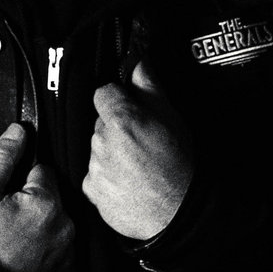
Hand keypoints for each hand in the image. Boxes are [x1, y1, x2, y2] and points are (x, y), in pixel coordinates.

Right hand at [0, 123, 74, 271]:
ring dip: (46, 225)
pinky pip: (65, 248)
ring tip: (21, 240)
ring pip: (61, 222)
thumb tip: (19, 130)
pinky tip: (31, 256)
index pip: (44, 172)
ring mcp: (71, 251)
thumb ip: (1, 157)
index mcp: (47, 201)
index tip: (10, 198)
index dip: (25, 181)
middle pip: (55, 197)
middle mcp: (66, 224)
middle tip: (13, 221)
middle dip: (37, 202)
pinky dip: (52, 249)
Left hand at [82, 61, 192, 239]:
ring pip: (96, 149)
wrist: (180, 212)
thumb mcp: (171, 117)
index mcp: (121, 119)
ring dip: (110, 154)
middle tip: (140, 143)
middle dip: (115, 129)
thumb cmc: (180, 162)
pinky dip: (106, 179)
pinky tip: (129, 184)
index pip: (103, 94)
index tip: (131, 111)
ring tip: (137, 167)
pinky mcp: (92, 192)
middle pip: (100, 123)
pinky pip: (93, 176)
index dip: (118, 100)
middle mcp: (102, 142)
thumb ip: (148, 85)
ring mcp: (95, 168)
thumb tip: (137, 59)